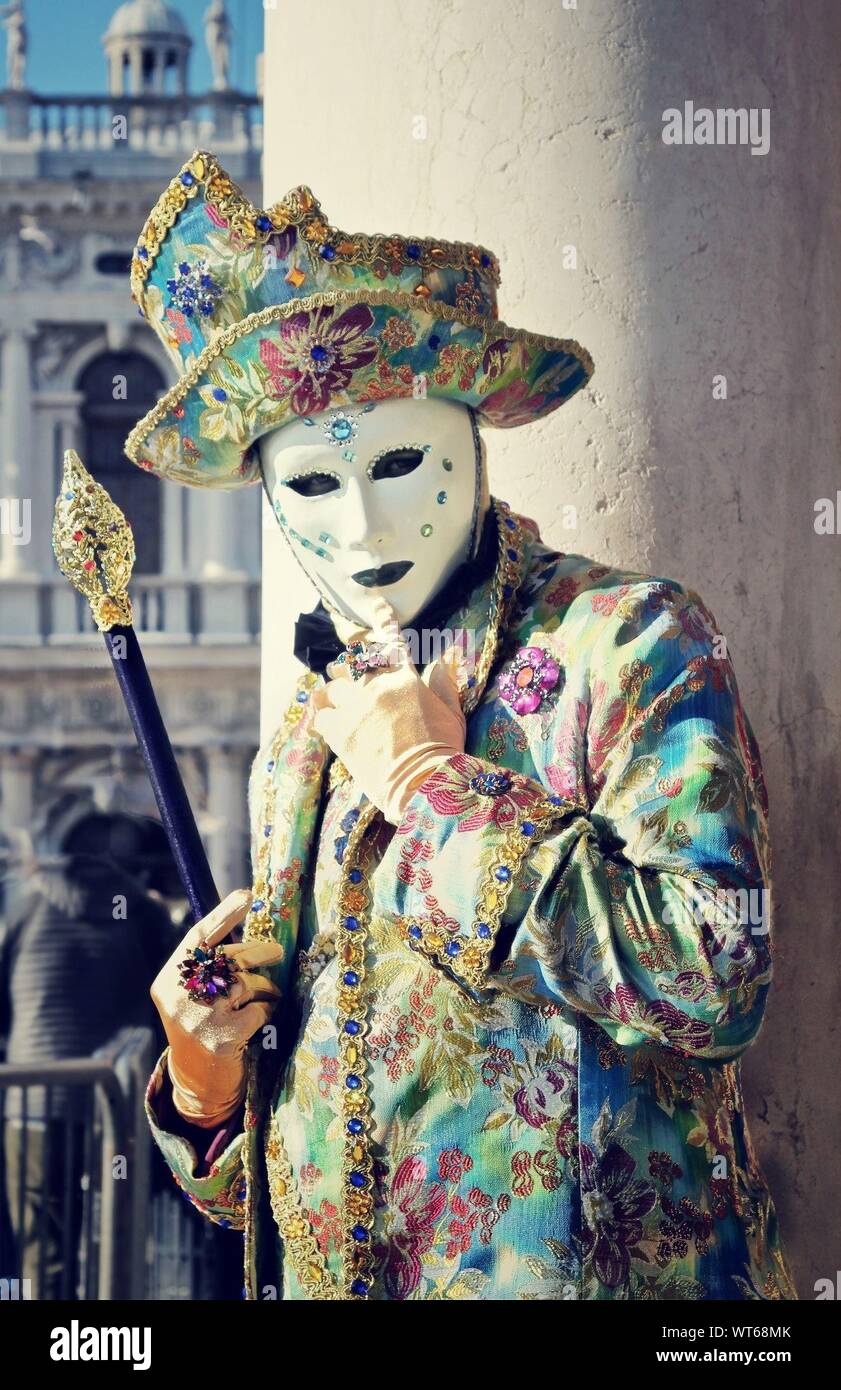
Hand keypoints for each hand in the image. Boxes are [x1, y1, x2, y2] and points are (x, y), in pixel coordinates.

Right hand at [150, 889, 283, 1127]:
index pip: (198, 938)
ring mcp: (199, 1019)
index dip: (224, 914)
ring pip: (247, 984)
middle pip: (229, 959)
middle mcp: (179, 996)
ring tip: (268, 994)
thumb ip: (209, 965)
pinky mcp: (222, 1038)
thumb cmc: (203, 1022)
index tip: (247, 894)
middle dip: (258, 953)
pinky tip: (259, 1020)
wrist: (197, 1079)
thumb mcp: (194, 992)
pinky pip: (259, 1010)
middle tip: (276, 952)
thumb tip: (250, 936)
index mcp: (170, 978)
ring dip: (265, 988)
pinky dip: (266, 1012)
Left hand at [311, 597, 466, 823]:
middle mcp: (377, 688)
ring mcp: (356, 709)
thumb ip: (443, 683)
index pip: (393, 642)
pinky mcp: (340, 733)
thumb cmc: (443, 751)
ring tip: (337, 699)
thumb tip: (447, 656)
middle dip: (353, 666)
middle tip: (350, 673)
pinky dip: (323, 715)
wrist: (423, 785)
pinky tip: (328, 721)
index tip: (377, 605)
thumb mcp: (452, 713)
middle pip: (356, 663)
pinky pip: (321, 715)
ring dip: (336, 690)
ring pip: (335, 686)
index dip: (385, 621)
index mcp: (406, 680)